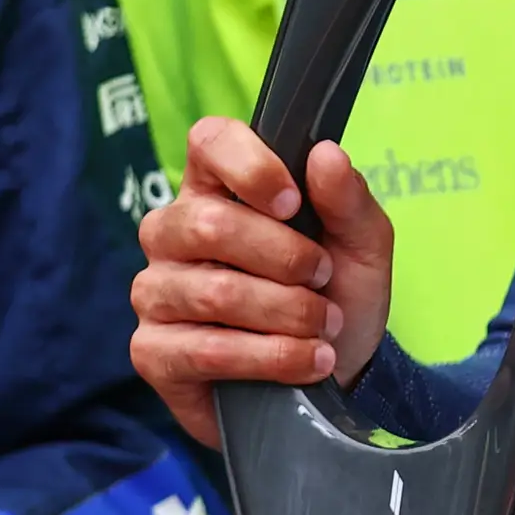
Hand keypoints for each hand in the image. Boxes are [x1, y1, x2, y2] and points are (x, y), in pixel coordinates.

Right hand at [131, 118, 395, 446]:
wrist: (336, 373)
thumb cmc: (337, 294)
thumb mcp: (362, 245)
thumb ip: (347, 198)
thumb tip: (325, 154)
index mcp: (218, 188)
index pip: (209, 142)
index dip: (250, 166)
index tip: (293, 202)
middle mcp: (173, 233)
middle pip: (211, 224)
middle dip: (286, 257)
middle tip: (323, 277)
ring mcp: (155, 292)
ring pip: (214, 291)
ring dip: (289, 313)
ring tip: (324, 326)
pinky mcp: (151, 352)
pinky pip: (206, 350)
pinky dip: (273, 357)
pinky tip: (308, 361)